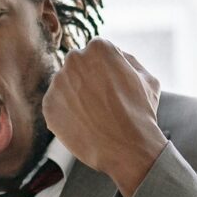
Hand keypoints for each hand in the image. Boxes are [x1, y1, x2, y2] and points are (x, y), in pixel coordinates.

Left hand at [41, 40, 165, 196]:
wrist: (126, 148)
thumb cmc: (141, 113)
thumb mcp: (147, 79)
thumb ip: (129, 60)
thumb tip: (116, 54)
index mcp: (99, 48)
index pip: (97, 52)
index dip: (107, 71)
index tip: (113, 87)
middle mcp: (74, 59)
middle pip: (78, 66)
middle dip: (88, 80)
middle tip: (102, 103)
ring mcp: (58, 83)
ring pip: (66, 86)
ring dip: (76, 97)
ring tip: (94, 117)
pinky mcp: (48, 105)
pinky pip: (57, 106)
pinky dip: (67, 114)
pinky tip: (84, 125)